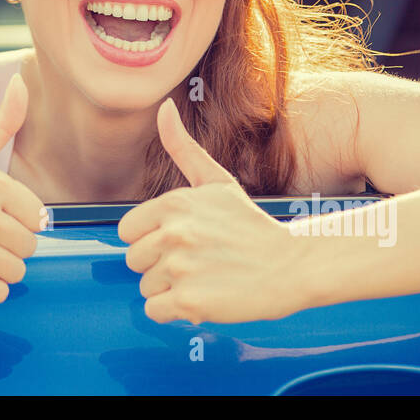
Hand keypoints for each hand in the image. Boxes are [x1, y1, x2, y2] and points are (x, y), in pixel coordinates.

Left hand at [118, 99, 305, 323]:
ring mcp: (180, 268)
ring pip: (145, 287)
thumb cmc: (250, 225)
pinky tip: (204, 297)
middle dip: (159, 266)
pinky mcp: (189, 301)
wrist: (293, 265)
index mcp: (173, 203)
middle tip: (197, 261)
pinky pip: (155, 311)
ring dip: (171, 289)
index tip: (181, 241)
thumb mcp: (216, 181)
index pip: (126, 231)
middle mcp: (173, 233)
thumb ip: (182, 147)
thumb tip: (163, 107)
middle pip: (134, 261)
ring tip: (205, 278)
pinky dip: (176, 311)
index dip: (150, 239)